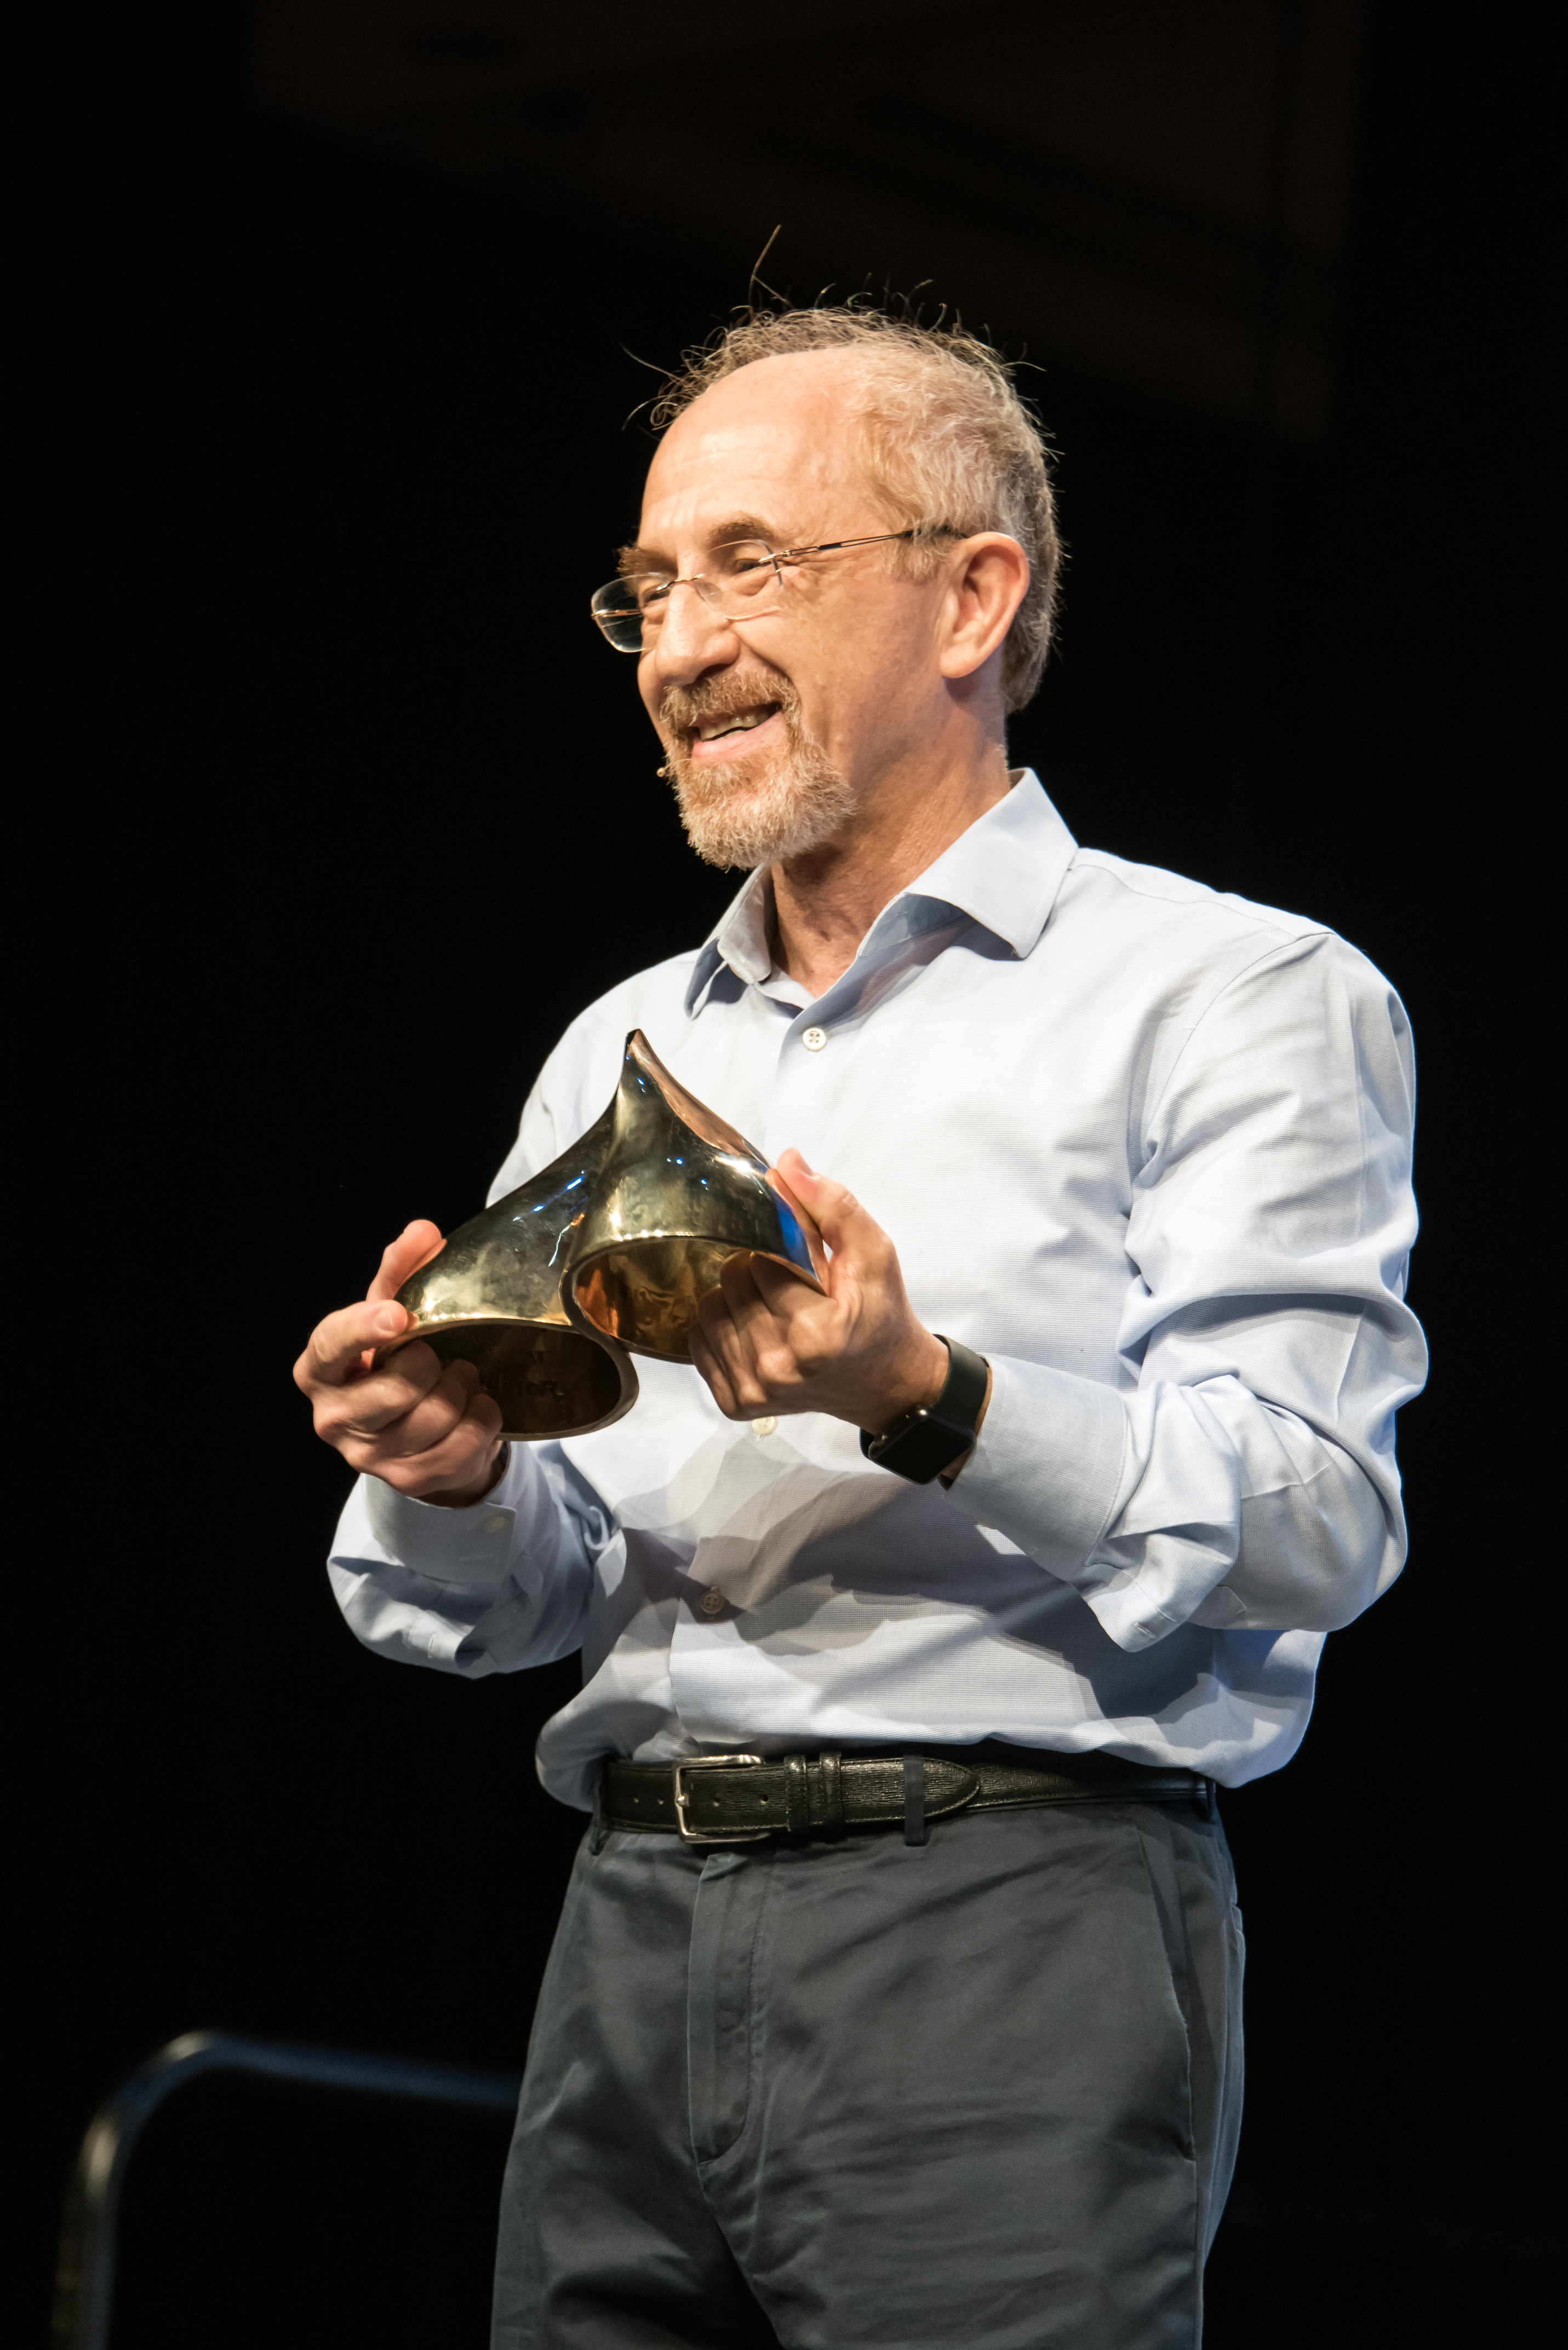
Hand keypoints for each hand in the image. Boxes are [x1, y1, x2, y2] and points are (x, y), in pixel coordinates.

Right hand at [293, 1220, 504, 1504]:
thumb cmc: (395, 1364)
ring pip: (436, 1414)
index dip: (363, 1329)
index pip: (330, 1345)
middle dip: (432, 1364)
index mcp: (319, 1369)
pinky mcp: (408, 1480)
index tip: (398, 1315)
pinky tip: (472, 1409)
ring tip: (458, 1381)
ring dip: (462, 1388)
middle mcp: (333, 1417)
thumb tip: (423, 1231)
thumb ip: (401, 1273)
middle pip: (397, 1386)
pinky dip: (482, 1418)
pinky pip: (465, 1441)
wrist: (416, 1437)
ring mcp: (368, 1456)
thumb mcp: (392, 1317)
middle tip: (441, 1357)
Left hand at [689, 1150, 950, 1434]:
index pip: (760, 1262)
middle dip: (756, 1271)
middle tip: (792, 1284)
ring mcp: (753, 1391)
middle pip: (730, 1284)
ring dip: (736, 1297)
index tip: (804, 1262)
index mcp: (816, 1335)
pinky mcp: (735, 1404)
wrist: (886, 1383)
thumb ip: (832, 1205)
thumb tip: (785, 1163)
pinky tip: (757, 1328)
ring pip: (709, 1310)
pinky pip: (699, 1342)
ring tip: (774, 1305)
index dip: (779, 1250)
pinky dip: (722, 1327)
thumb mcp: (873, 1254)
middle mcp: (778, 1369)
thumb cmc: (880, 1316)